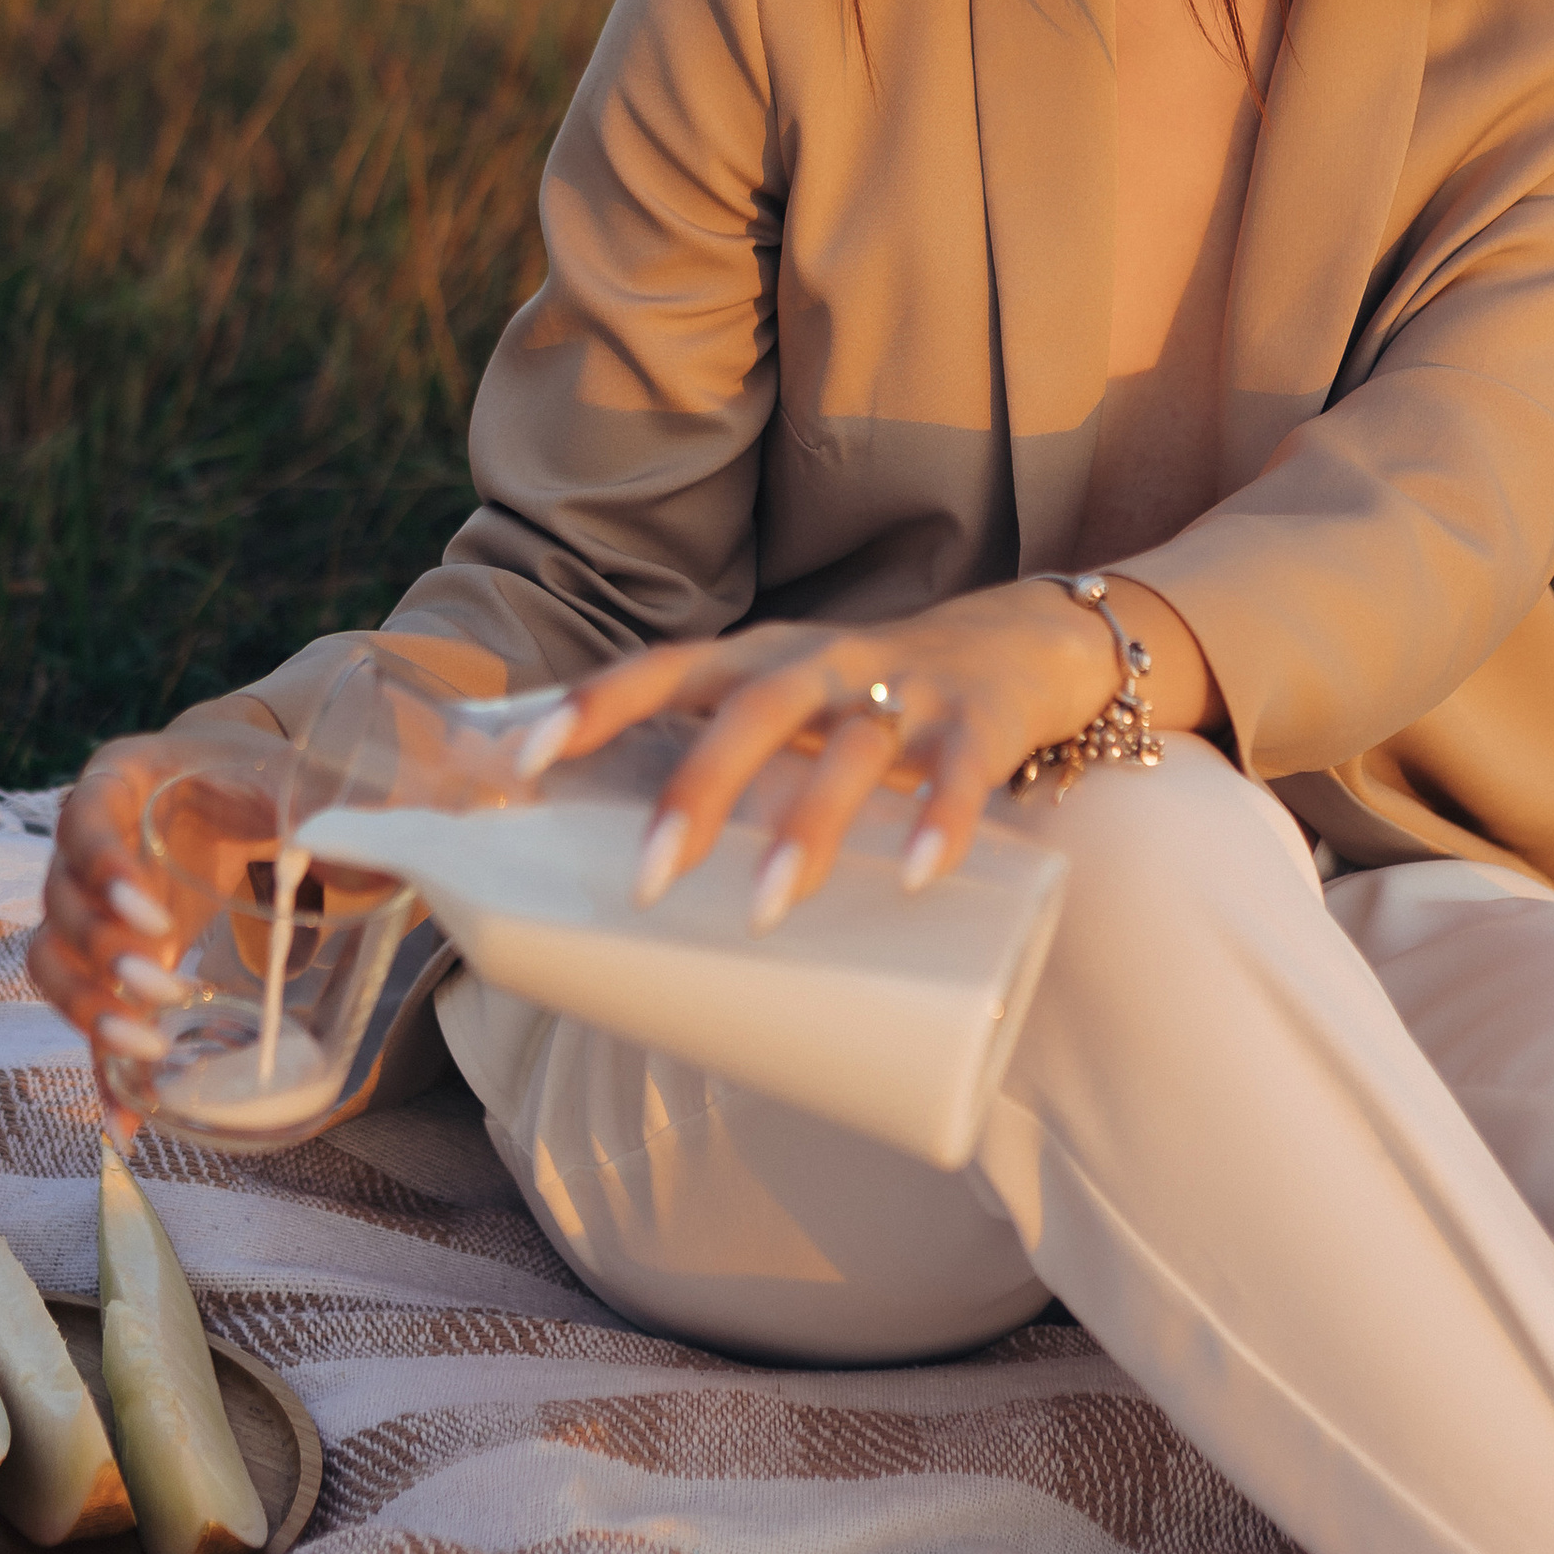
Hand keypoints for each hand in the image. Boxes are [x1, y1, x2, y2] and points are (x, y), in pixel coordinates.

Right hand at [28, 699, 288, 1132]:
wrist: (238, 787)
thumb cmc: (257, 774)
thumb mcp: (288, 774)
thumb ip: (322, 805)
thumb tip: (361, 857)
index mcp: (121, 781)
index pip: (83, 817)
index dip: (101, 866)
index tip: (147, 911)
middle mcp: (86, 845)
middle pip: (59, 903)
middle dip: (102, 953)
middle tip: (160, 984)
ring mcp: (89, 906)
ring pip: (53, 961)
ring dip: (87, 1010)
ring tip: (145, 1050)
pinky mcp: (108, 960)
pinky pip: (90, 1015)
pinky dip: (101, 1070)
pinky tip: (124, 1122)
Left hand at [524, 577, 1217, 929]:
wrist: (1024, 643)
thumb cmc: (874, 695)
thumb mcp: (790, 703)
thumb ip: (722, 759)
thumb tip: (613, 858)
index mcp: (764, 658)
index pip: (667, 668)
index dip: (597, 703)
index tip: (530, 758)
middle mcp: (825, 663)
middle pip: (750, 710)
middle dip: (695, 790)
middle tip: (648, 880)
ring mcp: (905, 690)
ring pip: (847, 751)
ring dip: (805, 828)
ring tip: (764, 910)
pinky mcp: (979, 723)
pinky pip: (960, 773)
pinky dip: (939, 824)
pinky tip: (918, 878)